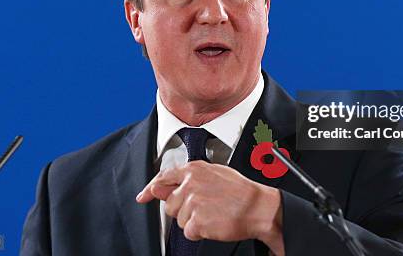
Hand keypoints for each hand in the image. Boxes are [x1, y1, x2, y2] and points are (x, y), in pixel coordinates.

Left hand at [136, 161, 284, 254]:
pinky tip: (214, 223)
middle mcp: (191, 183)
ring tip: (213, 213)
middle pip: (170, 204)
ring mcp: (193, 202)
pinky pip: (188, 232)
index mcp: (195, 169)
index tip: (143, 196)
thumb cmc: (241, 192)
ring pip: (180, 220)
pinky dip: (200, 232)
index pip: (164, 177)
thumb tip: (162, 187)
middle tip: (205, 208)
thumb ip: (187, 179)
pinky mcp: (197, 220)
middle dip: (184, 210)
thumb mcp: (214, 174)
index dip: (151, 189)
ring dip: (194, 221)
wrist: (258, 207)